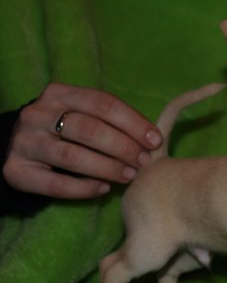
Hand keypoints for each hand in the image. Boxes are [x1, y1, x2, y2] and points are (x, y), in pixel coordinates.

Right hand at [2, 83, 162, 198]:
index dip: (133, 122)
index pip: (102, 104)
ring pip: (71, 156)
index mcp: (59, 94)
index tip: (155, 140)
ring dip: (107, 167)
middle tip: (143, 161)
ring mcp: (24, 142)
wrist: (19, 147)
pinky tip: (104, 189)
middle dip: (122, 146)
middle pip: (88, 129)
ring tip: (129, 176)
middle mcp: (37, 114)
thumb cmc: (66, 131)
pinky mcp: (16, 170)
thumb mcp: (84, 115)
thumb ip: (112, 121)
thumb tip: (154, 138)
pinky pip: (54, 184)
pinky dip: (83, 188)